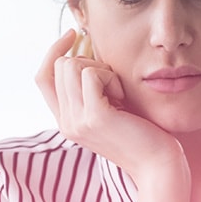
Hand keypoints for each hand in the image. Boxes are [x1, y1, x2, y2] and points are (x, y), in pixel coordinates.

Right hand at [35, 30, 186, 181]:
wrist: (158, 166)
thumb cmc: (142, 134)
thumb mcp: (109, 109)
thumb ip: (91, 90)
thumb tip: (84, 50)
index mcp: (66, 121)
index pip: (42, 77)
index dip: (53, 52)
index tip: (74, 35)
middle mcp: (66, 123)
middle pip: (59, 66)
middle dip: (89, 62)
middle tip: (113, 84)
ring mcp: (77, 121)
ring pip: (71, 65)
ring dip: (100, 69)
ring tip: (118, 92)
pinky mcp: (94, 117)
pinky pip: (92, 74)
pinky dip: (110, 77)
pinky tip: (123, 96)